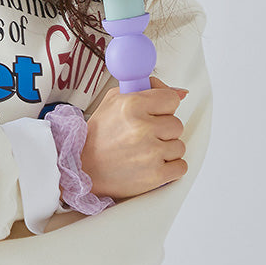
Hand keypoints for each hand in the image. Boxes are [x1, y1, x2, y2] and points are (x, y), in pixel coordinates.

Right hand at [80, 78, 188, 199]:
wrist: (83, 168)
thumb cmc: (98, 136)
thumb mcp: (114, 101)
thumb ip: (148, 89)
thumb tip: (181, 93)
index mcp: (132, 105)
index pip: (172, 100)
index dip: (163, 107)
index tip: (154, 114)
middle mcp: (142, 128)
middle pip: (177, 124)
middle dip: (162, 130)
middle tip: (143, 135)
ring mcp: (150, 153)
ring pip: (179, 146)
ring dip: (165, 149)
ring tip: (144, 151)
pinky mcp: (156, 175)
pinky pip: (181, 166)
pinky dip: (169, 168)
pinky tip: (150, 164)